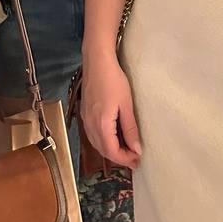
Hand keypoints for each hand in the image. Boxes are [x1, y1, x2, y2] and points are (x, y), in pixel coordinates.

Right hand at [81, 54, 141, 169]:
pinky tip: (113, 137)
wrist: (96, 61)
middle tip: (134, 158)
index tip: (137, 160)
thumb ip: (130, 129)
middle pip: (103, 150)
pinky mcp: (85, 112)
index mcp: (101, 124)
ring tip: (126, 150)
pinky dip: (103, 141)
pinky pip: (93, 134)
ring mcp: (85, 119)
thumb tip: (136, 148)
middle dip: (119, 157)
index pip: (112, 152)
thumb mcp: (126, 105)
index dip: (125, 159)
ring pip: (97, 143)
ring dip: (110, 150)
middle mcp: (90, 124)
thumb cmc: (113, 79)